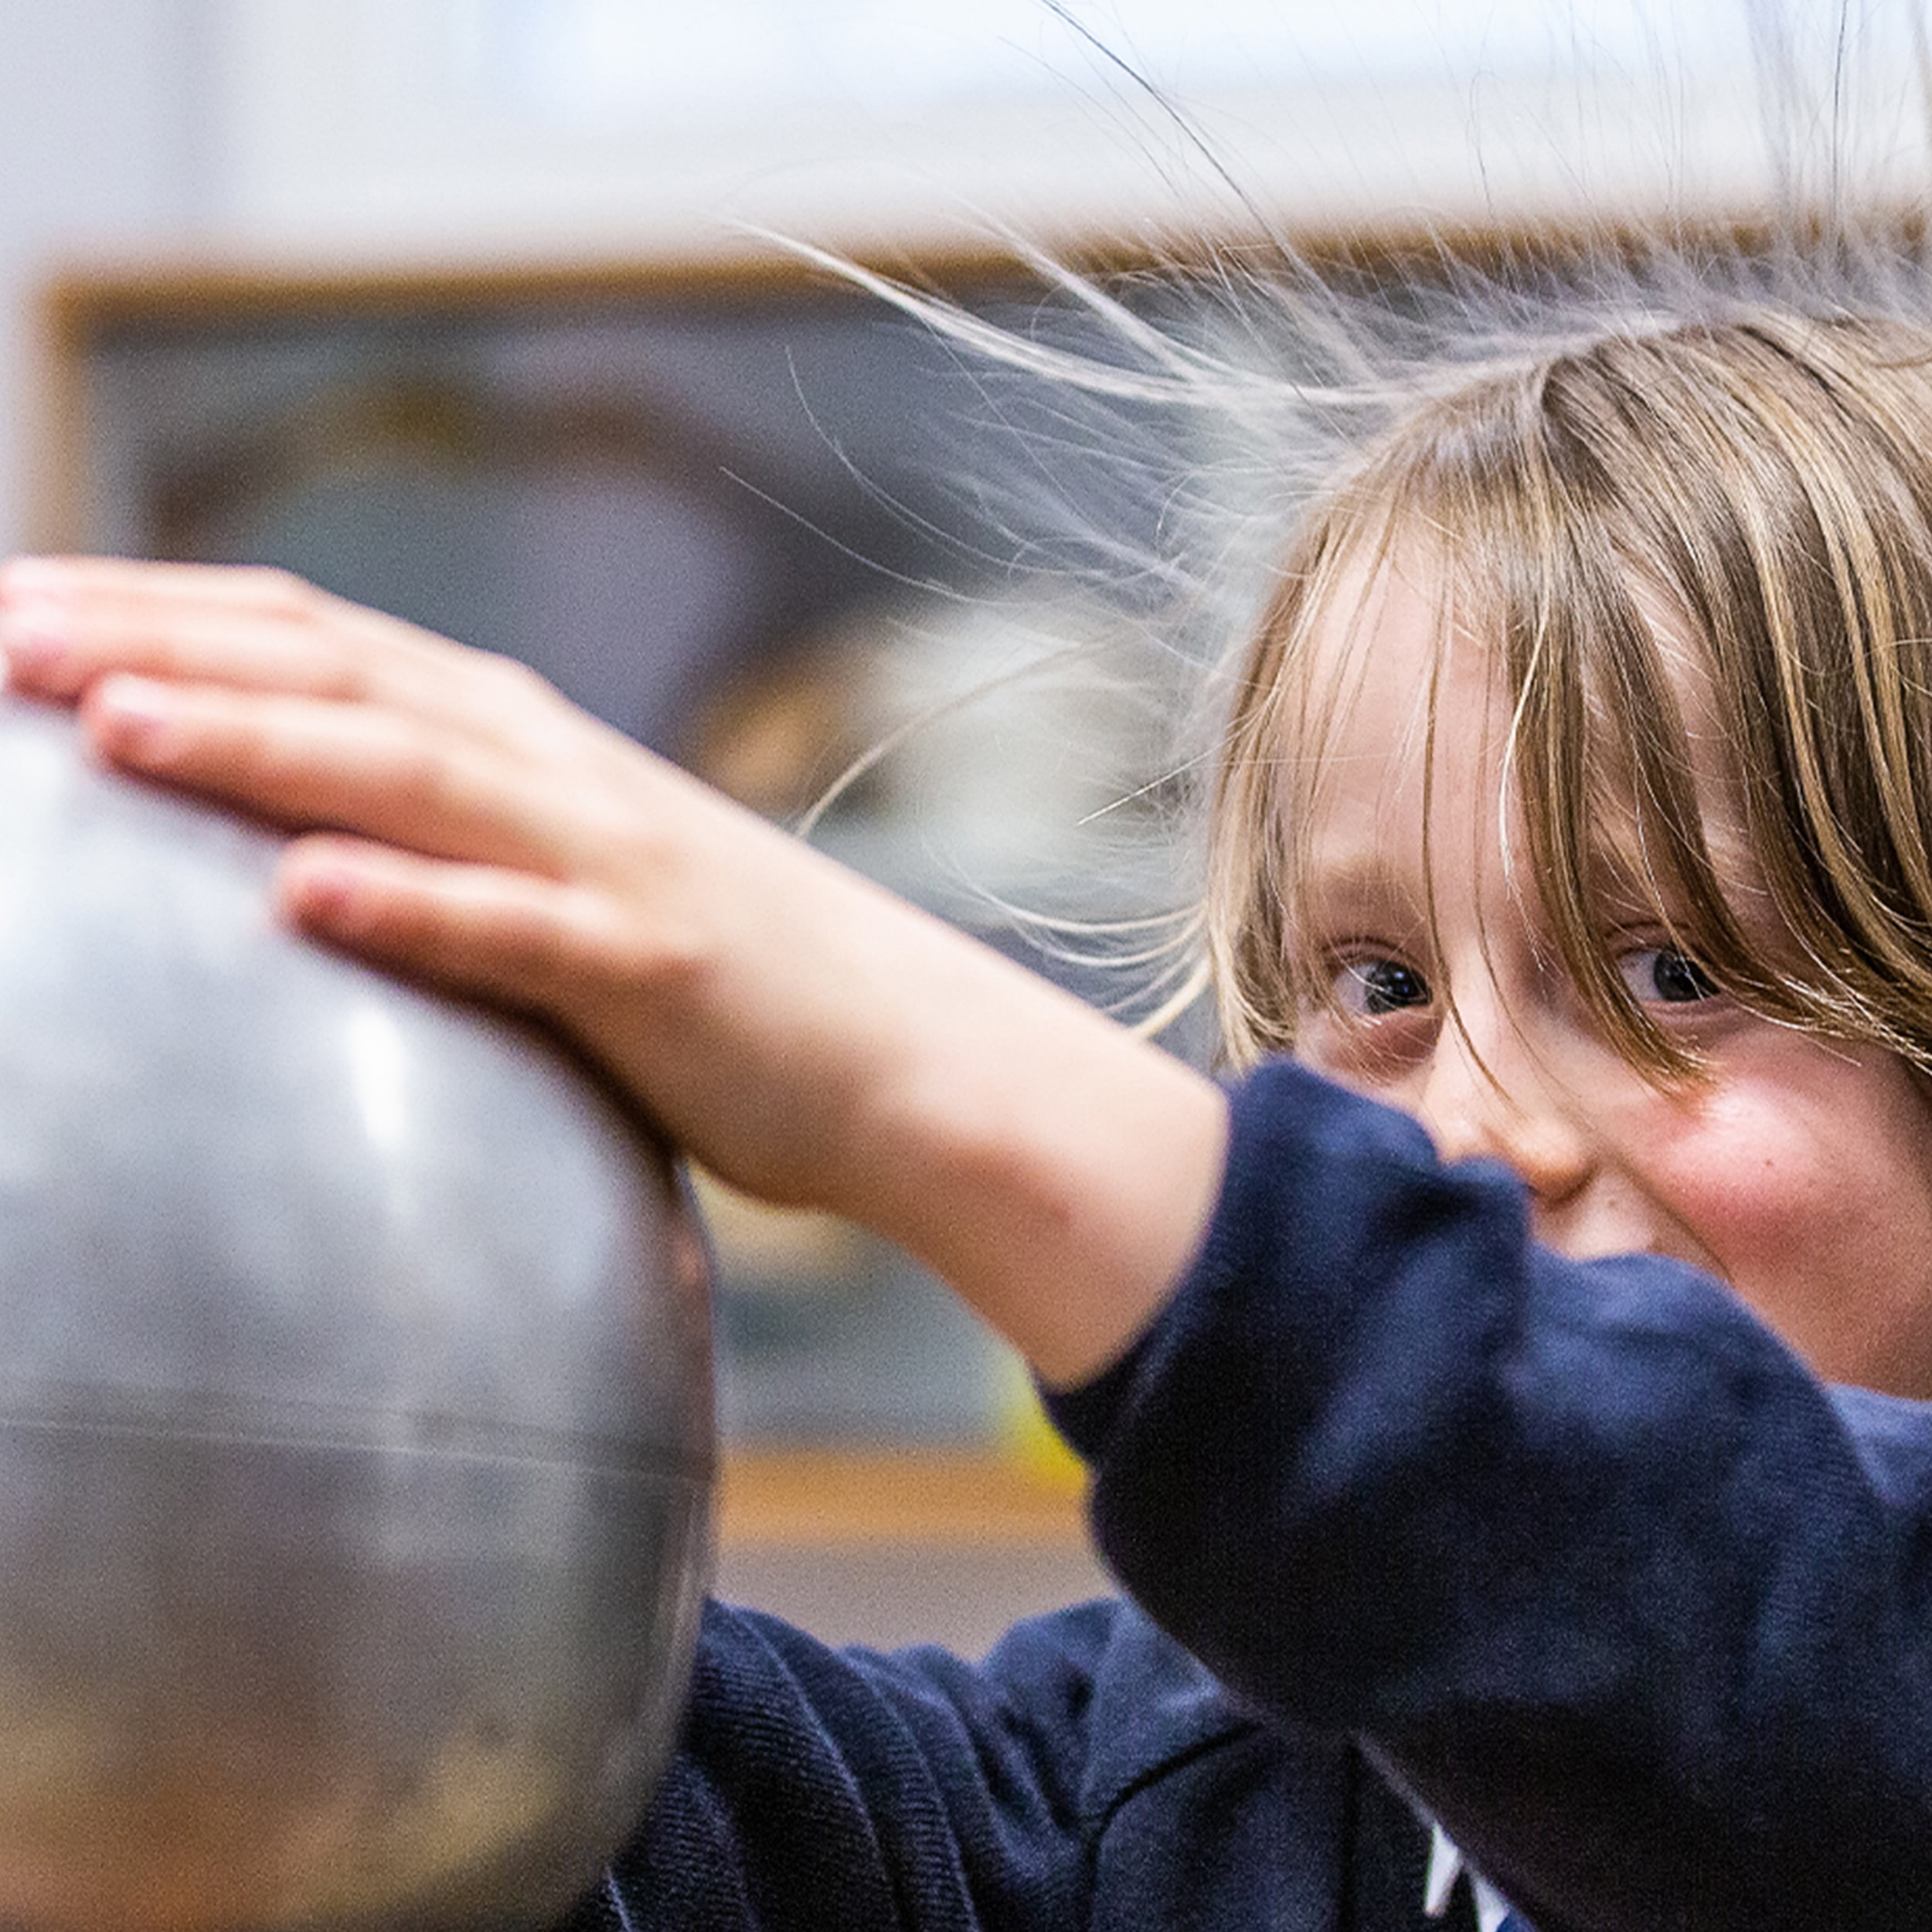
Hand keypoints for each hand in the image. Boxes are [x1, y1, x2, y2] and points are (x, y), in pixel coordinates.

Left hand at [0, 557, 1225, 1383]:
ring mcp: (607, 863)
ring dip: (263, 746)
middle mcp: (554, 773)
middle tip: (3, 639)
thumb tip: (292, 853)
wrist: (900, 1048)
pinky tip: (302, 896)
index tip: (21, 610)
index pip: (319, 643)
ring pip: (413, 780)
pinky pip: (520, 934)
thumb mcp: (571, 875)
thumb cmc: (722, 978)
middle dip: (165, 647)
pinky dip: (414, 908)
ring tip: (111, 727)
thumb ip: (446, 841)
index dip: (165, 613)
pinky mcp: (654, 970)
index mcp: (521, 743)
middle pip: (339, 680)